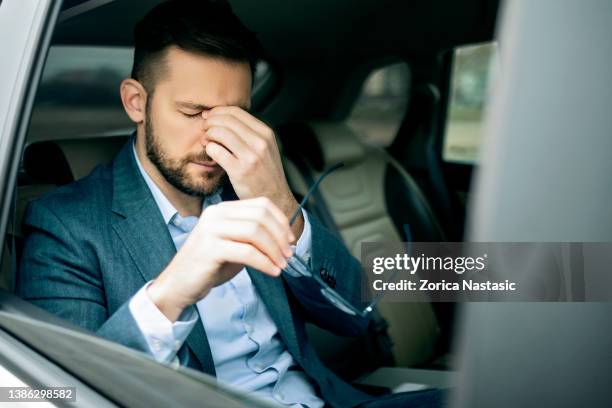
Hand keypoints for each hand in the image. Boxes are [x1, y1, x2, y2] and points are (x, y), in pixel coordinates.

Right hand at [147, 197, 293, 321]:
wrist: (178, 285)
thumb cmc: (209, 266)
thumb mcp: (234, 244)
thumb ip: (254, 237)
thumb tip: (284, 240)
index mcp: (223, 210)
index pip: (261, 205)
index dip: (281, 221)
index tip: (290, 239)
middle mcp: (216, 214)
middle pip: (260, 216)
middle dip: (280, 237)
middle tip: (288, 255)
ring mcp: (211, 230)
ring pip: (255, 232)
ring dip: (274, 250)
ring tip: (281, 265)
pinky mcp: (210, 249)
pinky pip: (247, 252)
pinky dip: (264, 262)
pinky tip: (272, 271)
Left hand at [202, 106, 302, 238]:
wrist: (275, 199)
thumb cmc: (265, 174)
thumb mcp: (265, 148)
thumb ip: (249, 133)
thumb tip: (223, 117)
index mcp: (266, 134)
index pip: (237, 112)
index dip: (218, 111)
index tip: (209, 116)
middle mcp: (260, 143)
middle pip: (227, 120)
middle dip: (210, 121)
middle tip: (204, 127)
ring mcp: (251, 157)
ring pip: (220, 133)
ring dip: (208, 134)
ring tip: (205, 140)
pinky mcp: (240, 171)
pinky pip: (216, 151)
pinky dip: (209, 148)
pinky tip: (209, 152)